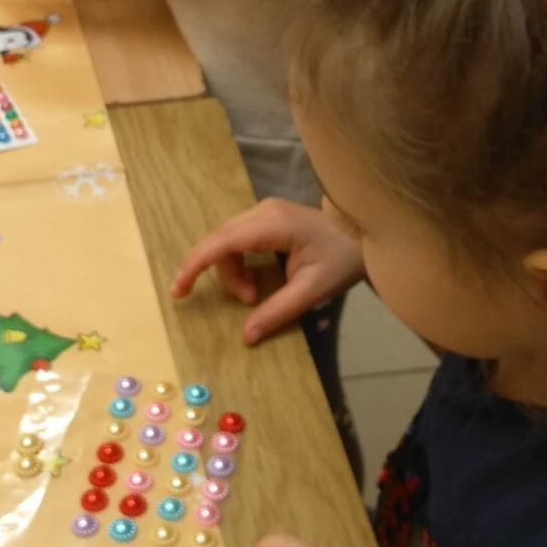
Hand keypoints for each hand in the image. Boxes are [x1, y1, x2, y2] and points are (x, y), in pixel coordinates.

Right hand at [171, 200, 364, 343]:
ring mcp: (265, 211)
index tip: (178, 290)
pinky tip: (258, 279)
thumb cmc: (344, 258)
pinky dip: (241, 263)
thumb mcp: (312, 290)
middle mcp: (262, 211)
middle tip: (249, 301)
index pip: (220, 242)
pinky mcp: (268, 217)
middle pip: (221, 243)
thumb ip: (277, 311)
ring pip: (227, 242)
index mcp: (272, 224)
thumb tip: (246, 336)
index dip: (195, 265)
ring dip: (235, 272)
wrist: (367, 232)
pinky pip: (239, 240)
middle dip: (226, 276)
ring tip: (257, 294)